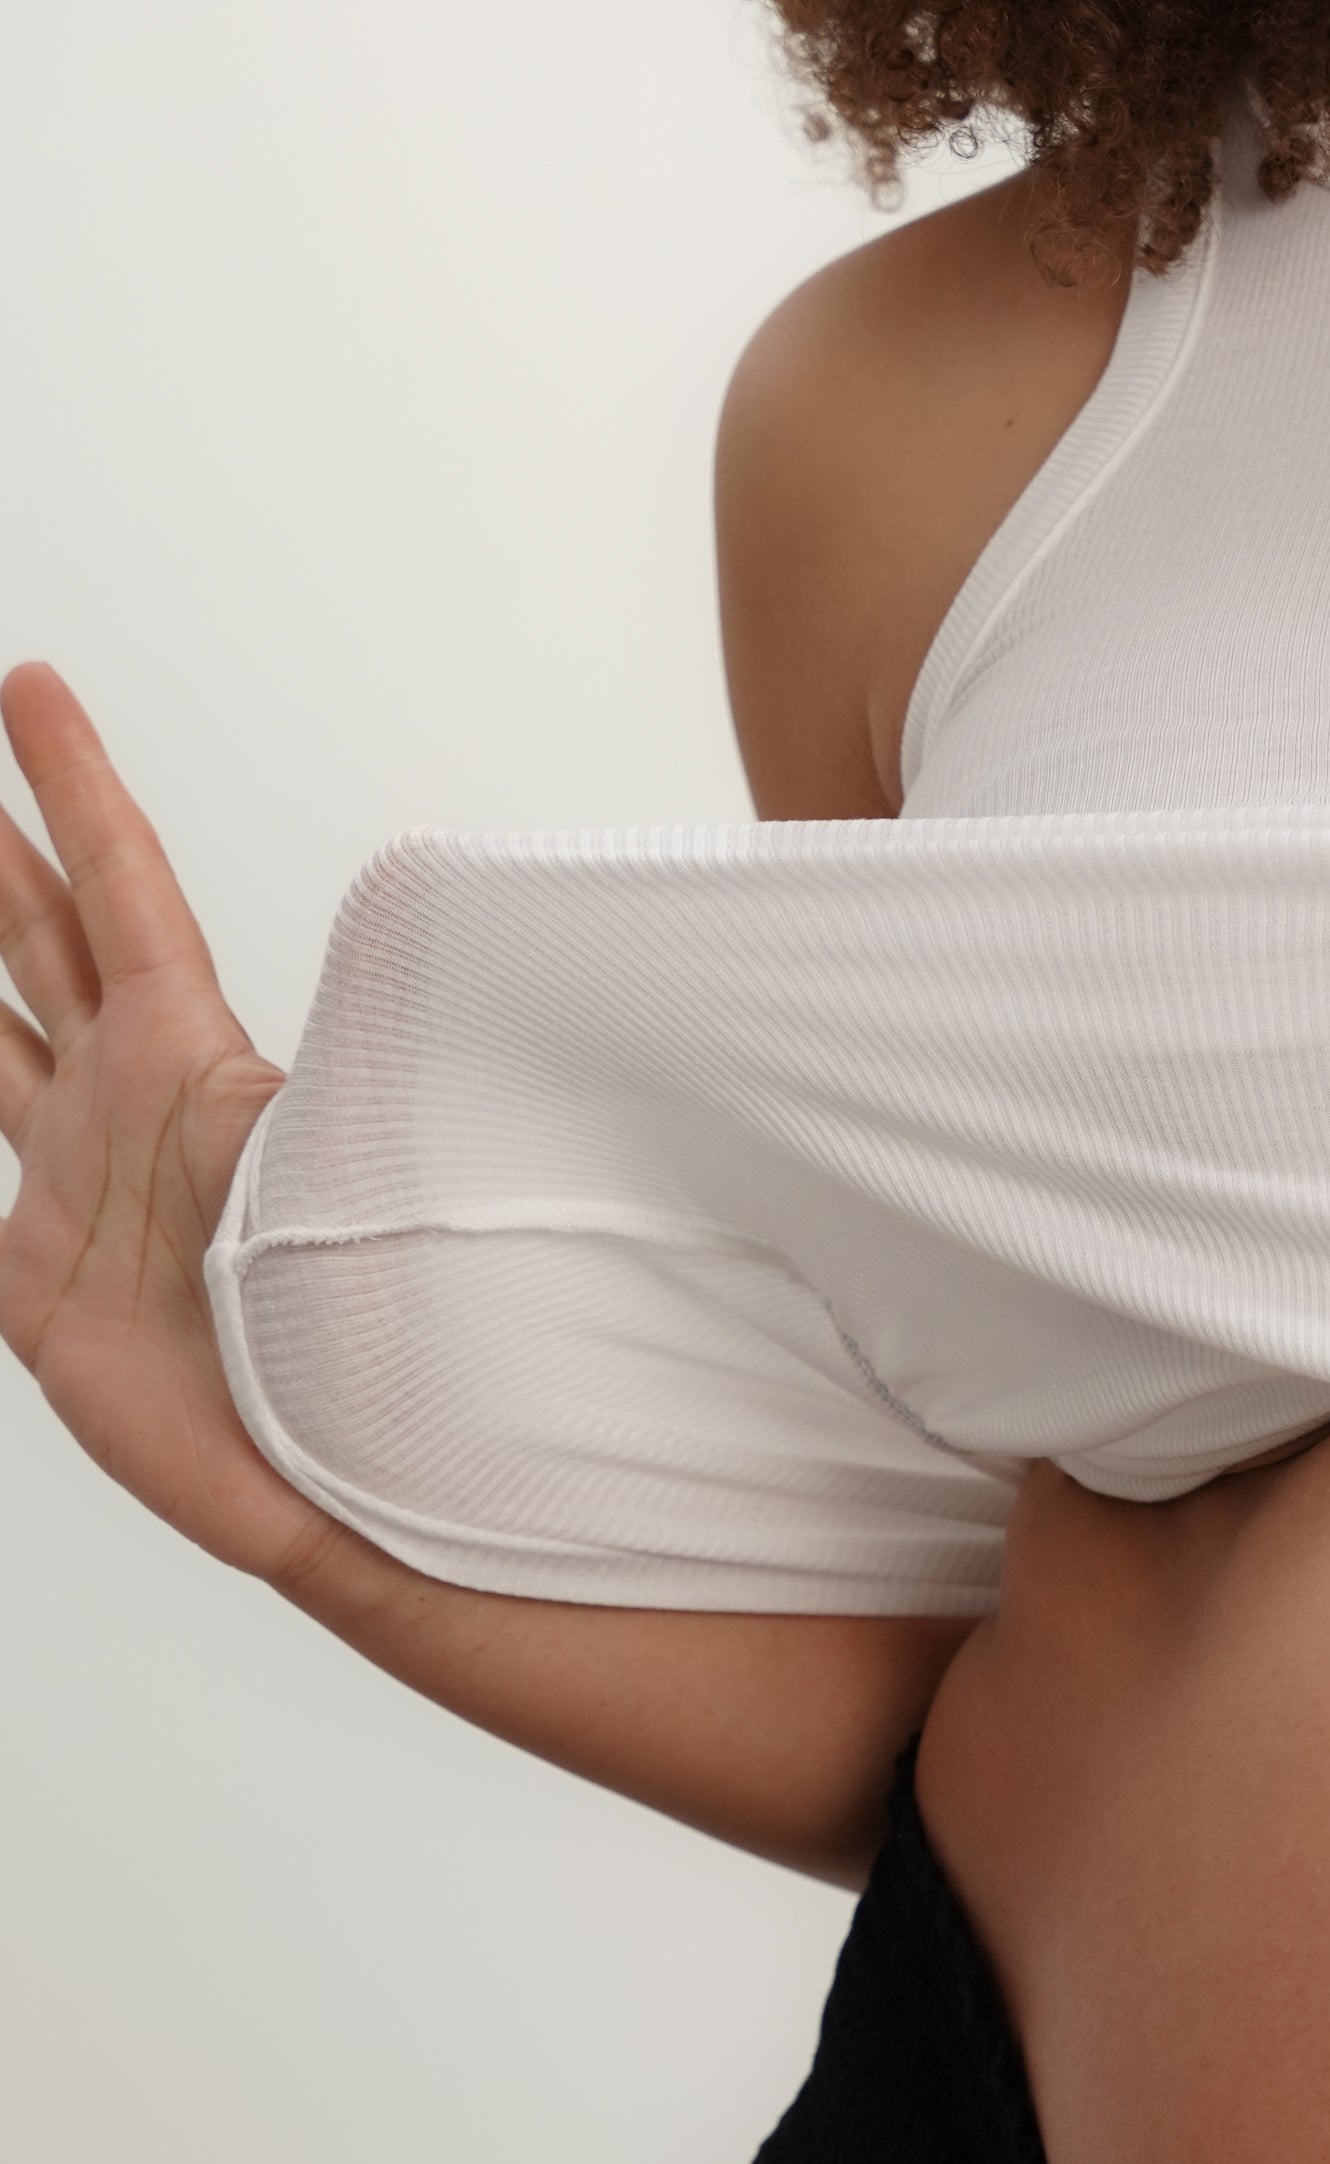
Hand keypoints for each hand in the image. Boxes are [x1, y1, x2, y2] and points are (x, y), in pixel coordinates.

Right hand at [0, 664, 321, 1585]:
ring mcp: (74, 1190)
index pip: (126, 890)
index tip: (33, 687)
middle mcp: (129, 1109)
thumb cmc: (365, 1331)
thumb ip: (389, 1076)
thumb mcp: (378, 1179)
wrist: (323, 1475)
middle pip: (43, 943)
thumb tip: (453, 935)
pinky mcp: (32, 1285)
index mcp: (197, 1065)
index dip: (78, 789)